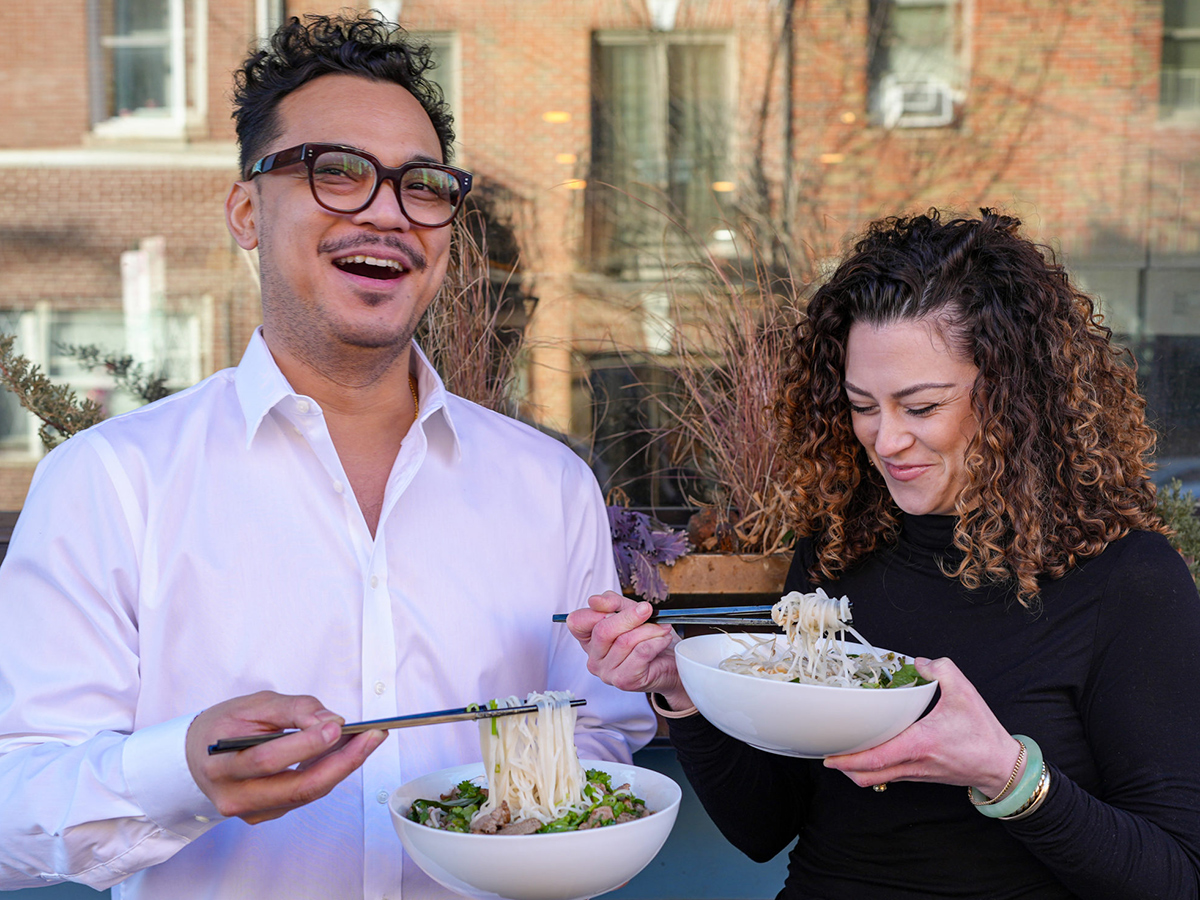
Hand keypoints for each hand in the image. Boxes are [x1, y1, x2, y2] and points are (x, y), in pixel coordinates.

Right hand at [185, 690, 387, 823]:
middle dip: (341, 763)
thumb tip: (330, 720)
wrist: (196, 756)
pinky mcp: (266, 814)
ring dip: (342, 767)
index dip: (307, 744)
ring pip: (306, 794)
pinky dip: (328, 773)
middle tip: (372, 737)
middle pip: (296, 788)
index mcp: (222, 763)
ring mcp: (251, 810)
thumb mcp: (253, 704)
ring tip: (367, 740)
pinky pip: (304, 795)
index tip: (338, 725)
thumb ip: (293, 709)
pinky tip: (345, 752)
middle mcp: (234, 796)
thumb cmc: (225, 726)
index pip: (268, 759)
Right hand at [565, 591, 691, 710]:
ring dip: (649, 630)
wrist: (670, 664)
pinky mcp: (625, 680)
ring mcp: (607, 672)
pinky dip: (656, 641)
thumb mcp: (629, 612)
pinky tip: (663, 639)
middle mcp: (594, 658)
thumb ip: (612, 603)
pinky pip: (641, 653)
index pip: (577, 622)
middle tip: (647, 610)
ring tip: (661, 628)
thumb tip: (596, 601)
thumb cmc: (648, 639)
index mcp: (589, 639)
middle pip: (603, 630)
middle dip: (629, 617)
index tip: (616, 605)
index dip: (596, 610)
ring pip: (625, 641)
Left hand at [823, 657, 1022, 796]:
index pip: (875, 758)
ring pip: (876, 779)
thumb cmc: (983, 734)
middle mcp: (913, 763)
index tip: (829, 756)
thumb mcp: (965, 693)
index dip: (848, 759)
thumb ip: (941, 670)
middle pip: (867, 775)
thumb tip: (918, 663)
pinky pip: (889, 776)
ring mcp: (916, 773)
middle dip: (843, 767)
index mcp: (919, 744)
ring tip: (843, 751)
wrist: (1001, 767)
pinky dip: (873, 768)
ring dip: (857, 769)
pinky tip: (870, 752)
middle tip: (828, 752)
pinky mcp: (920, 776)